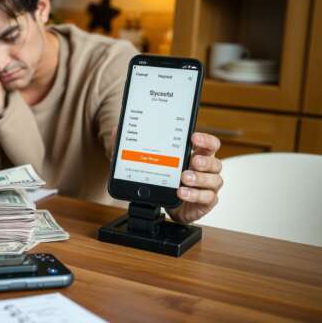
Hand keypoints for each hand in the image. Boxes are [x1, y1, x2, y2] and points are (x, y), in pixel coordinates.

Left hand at [107, 129, 222, 223]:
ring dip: (199, 178)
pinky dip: (195, 195)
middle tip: (191, 161)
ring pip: (214, 180)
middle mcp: (205, 169)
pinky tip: (182, 193)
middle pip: (215, 161)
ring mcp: (207, 185)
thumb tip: (116, 129)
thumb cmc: (161, 177)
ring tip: (184, 178)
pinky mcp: (205, 201)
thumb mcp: (145, 160)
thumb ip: (132, 145)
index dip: (206, 140)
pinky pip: (208, 197)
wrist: (163, 202)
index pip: (209, 144)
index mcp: (195, 154)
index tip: (194, 138)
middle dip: (204, 160)